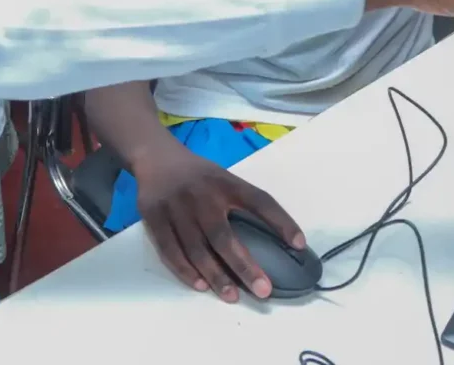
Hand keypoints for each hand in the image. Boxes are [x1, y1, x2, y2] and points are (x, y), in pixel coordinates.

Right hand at [134, 147, 302, 302]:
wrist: (155, 156)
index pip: (259, 200)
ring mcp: (175, 207)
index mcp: (225, 182)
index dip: (281, 221)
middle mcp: (201, 194)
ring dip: (216, 276)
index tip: (299, 245)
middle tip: (263, 290)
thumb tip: (276, 238)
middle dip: (244, 266)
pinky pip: (170, 250)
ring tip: (232, 296)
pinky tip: (201, 285)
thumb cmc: (198, 176)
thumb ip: (242, 202)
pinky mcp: (154, 217)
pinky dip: (185, 270)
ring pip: (197, 249)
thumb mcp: (223, 178)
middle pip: (224, 236)